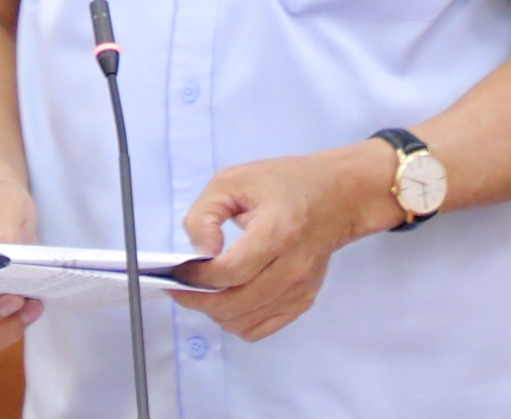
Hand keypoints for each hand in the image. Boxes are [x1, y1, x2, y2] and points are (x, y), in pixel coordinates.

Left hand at [168, 141, 399, 342]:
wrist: (334, 198)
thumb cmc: (282, 184)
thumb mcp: (232, 181)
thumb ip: (205, 215)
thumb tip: (198, 255)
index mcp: (277, 232)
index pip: (230, 271)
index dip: (197, 276)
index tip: (176, 271)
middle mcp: (293, 268)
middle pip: (235, 304)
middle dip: (197, 299)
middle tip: (177, 287)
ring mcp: (300, 290)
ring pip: (244, 322)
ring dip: (214, 312)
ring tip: (200, 291)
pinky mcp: (302, 302)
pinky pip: (260, 329)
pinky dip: (235, 321)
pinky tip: (224, 300)